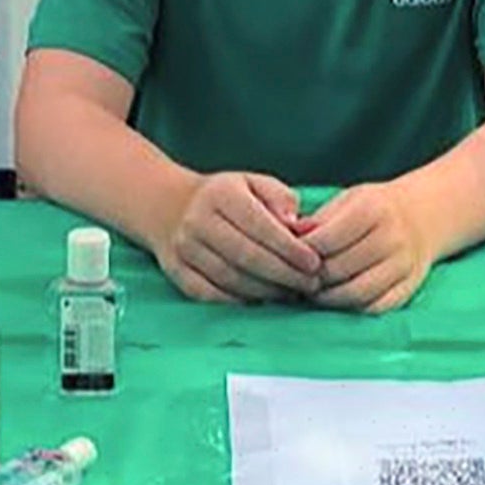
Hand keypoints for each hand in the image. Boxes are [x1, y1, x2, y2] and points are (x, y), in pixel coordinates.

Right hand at [158, 170, 323, 303]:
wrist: (169, 206)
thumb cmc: (225, 197)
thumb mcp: (254, 184)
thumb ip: (281, 199)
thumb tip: (299, 227)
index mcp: (221, 195)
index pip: (261, 226)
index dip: (290, 249)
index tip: (314, 263)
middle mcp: (198, 220)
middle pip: (247, 256)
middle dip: (284, 274)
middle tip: (310, 284)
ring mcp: (184, 248)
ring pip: (231, 278)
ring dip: (266, 291)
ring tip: (290, 293)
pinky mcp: (176, 271)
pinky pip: (211, 294)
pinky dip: (238, 301)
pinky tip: (260, 300)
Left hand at [300, 179, 439, 313]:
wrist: (423, 217)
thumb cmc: (374, 209)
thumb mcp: (347, 202)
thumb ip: (319, 221)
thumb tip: (289, 236)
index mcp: (373, 209)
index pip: (325, 240)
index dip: (301, 252)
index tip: (289, 256)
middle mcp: (392, 237)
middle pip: (338, 269)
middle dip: (311, 277)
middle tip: (296, 279)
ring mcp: (403, 264)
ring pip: (356, 293)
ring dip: (328, 298)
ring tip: (313, 292)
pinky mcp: (409, 287)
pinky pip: (375, 307)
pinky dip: (352, 308)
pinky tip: (338, 299)